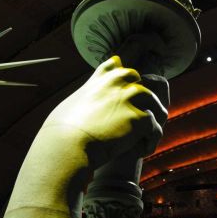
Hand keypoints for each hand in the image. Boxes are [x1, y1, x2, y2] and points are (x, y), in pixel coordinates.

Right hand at [42, 56, 167, 168]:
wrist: (67, 145)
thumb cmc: (61, 131)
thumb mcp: (69, 105)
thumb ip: (82, 98)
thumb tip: (79, 102)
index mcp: (98, 79)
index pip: (114, 66)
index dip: (120, 77)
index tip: (121, 89)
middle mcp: (116, 83)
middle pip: (137, 80)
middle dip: (139, 95)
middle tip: (137, 114)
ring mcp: (129, 98)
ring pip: (153, 102)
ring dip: (152, 118)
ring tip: (146, 134)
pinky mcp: (139, 118)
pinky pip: (155, 127)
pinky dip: (150, 140)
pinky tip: (141, 151)